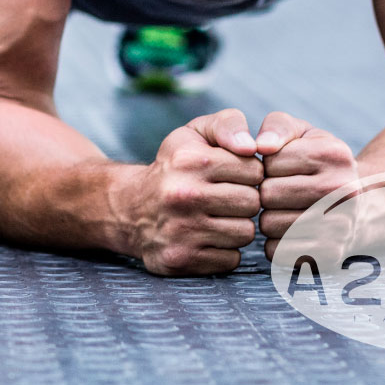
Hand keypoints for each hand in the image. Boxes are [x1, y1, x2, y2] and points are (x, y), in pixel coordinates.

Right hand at [128, 107, 261, 275]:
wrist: (129, 206)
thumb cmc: (174, 166)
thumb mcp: (194, 133)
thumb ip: (229, 124)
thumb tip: (252, 146)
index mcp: (190, 160)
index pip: (254, 170)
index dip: (248, 172)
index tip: (232, 174)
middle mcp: (185, 195)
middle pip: (252, 203)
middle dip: (244, 199)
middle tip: (225, 196)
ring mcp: (183, 230)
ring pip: (245, 233)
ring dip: (236, 225)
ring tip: (216, 216)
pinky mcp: (183, 259)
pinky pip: (231, 260)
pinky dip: (224, 250)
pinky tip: (206, 236)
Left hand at [256, 111, 358, 259]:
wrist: (359, 203)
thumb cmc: (317, 161)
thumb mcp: (301, 132)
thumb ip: (276, 127)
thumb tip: (260, 146)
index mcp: (334, 154)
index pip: (270, 161)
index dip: (266, 164)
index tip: (280, 167)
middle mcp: (343, 191)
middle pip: (268, 194)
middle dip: (264, 190)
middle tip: (278, 190)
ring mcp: (340, 227)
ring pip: (269, 224)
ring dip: (266, 216)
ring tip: (283, 209)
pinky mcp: (330, 256)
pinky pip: (277, 251)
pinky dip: (274, 241)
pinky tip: (288, 230)